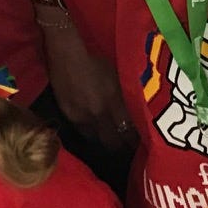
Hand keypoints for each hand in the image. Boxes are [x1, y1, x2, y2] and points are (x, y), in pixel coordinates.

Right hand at [38, 19, 130, 149]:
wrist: (66, 55)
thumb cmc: (95, 62)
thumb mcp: (115, 78)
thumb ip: (122, 97)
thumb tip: (130, 113)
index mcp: (114, 103)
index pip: (128, 131)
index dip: (134, 141)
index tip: (140, 146)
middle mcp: (99, 114)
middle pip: (112, 141)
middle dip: (121, 148)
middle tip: (127, 152)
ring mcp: (82, 117)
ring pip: (97, 140)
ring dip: (105, 143)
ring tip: (110, 146)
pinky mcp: (69, 117)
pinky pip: (83, 132)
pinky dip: (91, 135)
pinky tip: (94, 135)